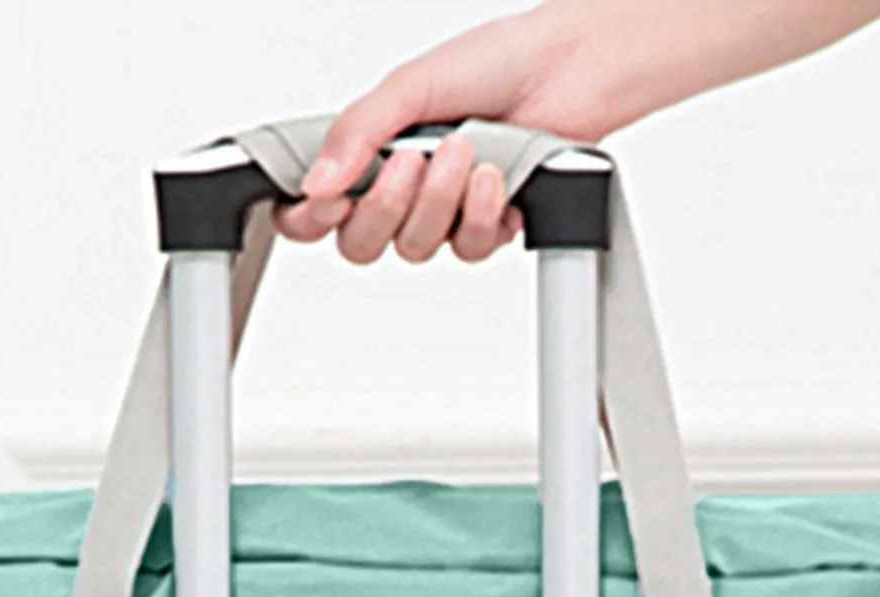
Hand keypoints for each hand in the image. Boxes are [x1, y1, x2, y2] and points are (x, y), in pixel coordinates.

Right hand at [275, 4, 613, 265]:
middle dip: (385, 207)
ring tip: (464, 151)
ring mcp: (443, 214)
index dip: (311, 220)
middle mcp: (402, 190)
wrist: (568, 70)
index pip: (314, 214)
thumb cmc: (492, 63)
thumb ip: (356, 133)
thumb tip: (316, 182)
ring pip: (415, 249)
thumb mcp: (408, 86)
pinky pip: (467, 250)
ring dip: (439, 201)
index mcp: (369, 154)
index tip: (329, 201)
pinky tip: (493, 178)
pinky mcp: (485, 228)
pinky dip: (481, 214)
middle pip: (360, 245)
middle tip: (411, 159)